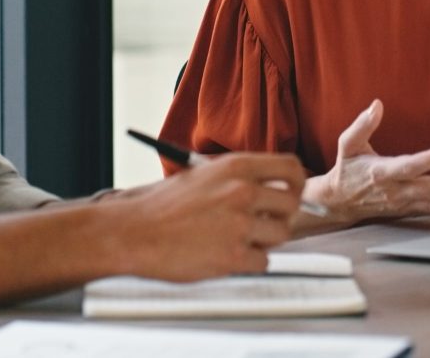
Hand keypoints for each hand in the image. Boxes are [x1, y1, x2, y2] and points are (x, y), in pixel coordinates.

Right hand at [113, 152, 304, 281]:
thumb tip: (269, 189)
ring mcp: (240, 224)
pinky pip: (263, 261)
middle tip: (264, 223)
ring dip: (265, 240)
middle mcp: (242, 191)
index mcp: (236, 166)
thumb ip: (237, 179)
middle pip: (291, 205)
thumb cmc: (161, 205)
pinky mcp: (233, 255)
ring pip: (281, 235)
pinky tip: (225, 254)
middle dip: (281, 216)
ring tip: (237, 239)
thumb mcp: (202, 174)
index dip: (297, 184)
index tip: (292, 194)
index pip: (291, 168)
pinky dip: (249, 262)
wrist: (133, 231)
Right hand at [307, 99, 429, 228]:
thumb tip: (376, 105)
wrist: (340, 200)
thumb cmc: (347, 168)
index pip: (408, 167)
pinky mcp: (406, 210)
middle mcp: (392, 191)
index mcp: (379, 172)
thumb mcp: (348, 143)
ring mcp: (400, 204)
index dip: (428, 161)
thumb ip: (363, 124)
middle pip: (426, 189)